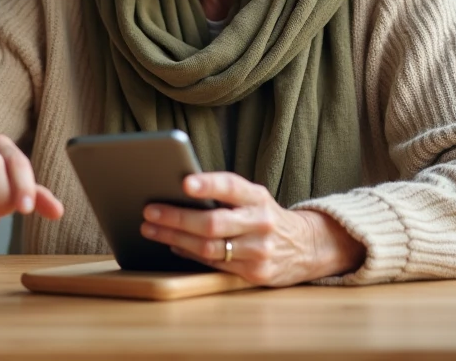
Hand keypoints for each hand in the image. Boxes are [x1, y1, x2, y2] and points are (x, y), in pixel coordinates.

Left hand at [140, 172, 364, 286]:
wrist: (306, 247)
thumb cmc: (265, 216)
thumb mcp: (253, 198)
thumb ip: (225, 195)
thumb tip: (177, 192)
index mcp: (258, 198)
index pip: (231, 187)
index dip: (208, 184)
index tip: (184, 182)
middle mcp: (261, 223)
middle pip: (212, 223)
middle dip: (176, 217)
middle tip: (149, 210)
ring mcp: (259, 251)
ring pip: (209, 247)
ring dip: (174, 237)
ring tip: (150, 228)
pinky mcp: (255, 274)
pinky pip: (214, 264)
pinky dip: (189, 253)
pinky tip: (172, 243)